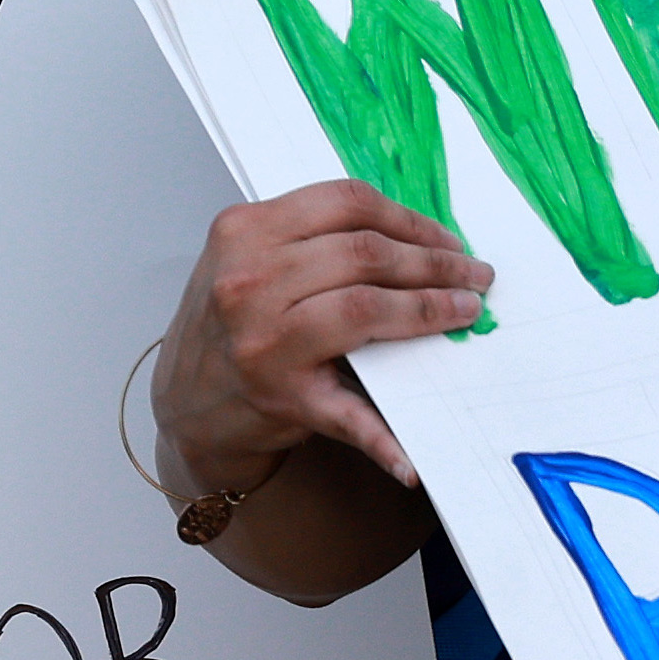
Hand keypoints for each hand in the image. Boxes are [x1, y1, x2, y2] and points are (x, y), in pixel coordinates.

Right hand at [156, 178, 486, 499]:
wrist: (185, 403)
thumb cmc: (229, 326)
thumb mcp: (247, 260)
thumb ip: (309, 239)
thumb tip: (412, 237)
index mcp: (244, 233)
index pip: (345, 204)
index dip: (410, 220)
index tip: (447, 240)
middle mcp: (248, 281)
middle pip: (365, 253)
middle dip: (435, 263)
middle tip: (473, 275)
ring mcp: (263, 340)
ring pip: (368, 308)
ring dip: (430, 311)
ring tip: (463, 312)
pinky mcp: (281, 397)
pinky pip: (349, 412)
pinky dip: (386, 437)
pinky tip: (412, 455)